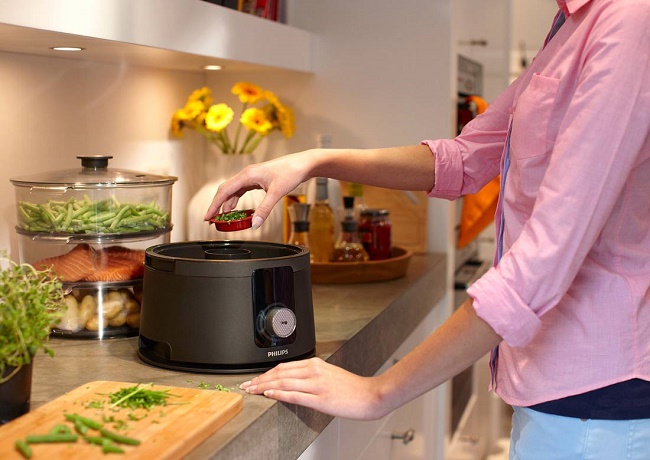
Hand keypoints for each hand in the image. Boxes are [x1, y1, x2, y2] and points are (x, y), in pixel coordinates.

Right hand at [203, 151, 312, 227]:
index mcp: (247, 175)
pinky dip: (236, 199)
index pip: (224, 191)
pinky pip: (241, 190)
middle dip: (217, 205)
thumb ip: (264, 209)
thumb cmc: (291, 172)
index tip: (207, 217)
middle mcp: (247, 174)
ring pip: (233, 190)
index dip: (214, 205)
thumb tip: (255, 224)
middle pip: (225, 190)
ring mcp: (252, 176)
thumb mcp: (276, 193)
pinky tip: (235, 208)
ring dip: (226, 203)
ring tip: (222, 217)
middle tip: (211, 219)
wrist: (303, 164)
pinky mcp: (258, 179)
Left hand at [239, 358, 392, 419]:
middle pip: (280, 373)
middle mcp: (314, 371)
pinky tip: (268, 394)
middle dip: (260, 379)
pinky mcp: (320, 399)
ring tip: (252, 391)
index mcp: (316, 364)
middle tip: (246, 386)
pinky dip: (279, 393)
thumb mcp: (330, 374)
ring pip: (284, 382)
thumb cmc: (352, 388)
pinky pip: (294, 395)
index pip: (284, 366)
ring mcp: (317, 385)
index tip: (255, 379)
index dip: (266, 373)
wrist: (371, 395)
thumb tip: (294, 380)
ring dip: (264, 386)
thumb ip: (312, 375)